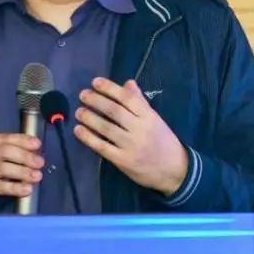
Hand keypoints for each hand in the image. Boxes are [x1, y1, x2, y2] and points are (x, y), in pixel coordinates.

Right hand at [0, 134, 43, 214]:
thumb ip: (9, 155)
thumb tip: (34, 153)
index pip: (3, 138)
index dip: (21, 140)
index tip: (37, 144)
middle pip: (2, 152)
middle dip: (24, 156)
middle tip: (39, 162)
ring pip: (1, 168)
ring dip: (22, 172)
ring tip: (36, 176)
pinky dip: (14, 187)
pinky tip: (25, 189)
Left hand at [74, 78, 187, 195]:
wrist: (175, 171)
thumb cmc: (163, 141)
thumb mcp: (155, 119)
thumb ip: (140, 102)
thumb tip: (127, 83)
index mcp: (149, 116)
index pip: (127, 98)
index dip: (110, 88)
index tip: (95, 82)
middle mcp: (140, 129)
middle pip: (114, 111)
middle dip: (96, 100)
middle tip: (83, 95)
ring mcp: (131, 145)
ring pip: (106, 128)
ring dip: (90, 118)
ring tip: (79, 111)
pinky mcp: (123, 161)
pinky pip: (102, 147)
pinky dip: (88, 138)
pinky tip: (78, 130)